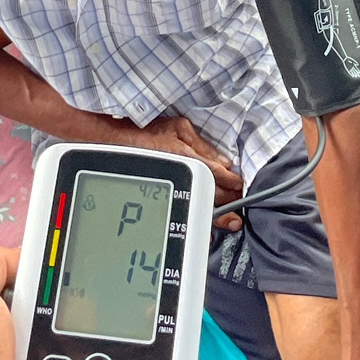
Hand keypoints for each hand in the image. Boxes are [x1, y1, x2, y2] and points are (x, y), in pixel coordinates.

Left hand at [0, 246, 64, 359]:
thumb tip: (21, 252)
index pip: (22, 276)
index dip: (43, 264)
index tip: (65, 252)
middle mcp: (6, 339)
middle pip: (51, 302)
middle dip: (64, 296)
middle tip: (68, 294)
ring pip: (70, 335)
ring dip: (74, 332)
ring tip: (67, 331)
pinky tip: (85, 355)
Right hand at [135, 115, 244, 230]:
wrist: (118, 146)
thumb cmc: (148, 135)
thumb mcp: (179, 129)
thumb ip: (202, 146)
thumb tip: (221, 161)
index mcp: (189, 160)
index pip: (218, 174)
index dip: (233, 181)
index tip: (240, 184)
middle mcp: (184, 179)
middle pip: (214, 195)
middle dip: (232, 200)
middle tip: (241, 202)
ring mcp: (174, 191)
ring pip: (202, 209)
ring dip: (220, 216)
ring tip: (232, 221)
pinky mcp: (165, 199)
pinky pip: (186, 216)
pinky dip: (198, 225)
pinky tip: (207, 231)